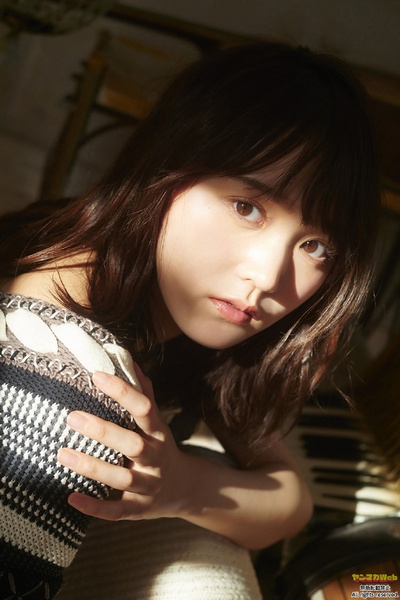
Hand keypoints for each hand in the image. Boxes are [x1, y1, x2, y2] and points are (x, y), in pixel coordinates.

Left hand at [57, 369, 186, 520]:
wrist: (183, 488)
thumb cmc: (159, 445)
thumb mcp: (155, 420)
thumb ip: (142, 391)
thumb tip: (126, 358)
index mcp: (157, 431)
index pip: (143, 408)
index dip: (122, 391)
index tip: (96, 375)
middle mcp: (155, 457)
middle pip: (133, 444)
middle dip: (103, 431)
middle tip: (71, 417)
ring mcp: (149, 485)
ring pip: (123, 479)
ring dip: (93, 467)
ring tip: (62, 454)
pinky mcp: (139, 509)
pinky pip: (118, 511)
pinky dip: (95, 507)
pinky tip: (71, 497)